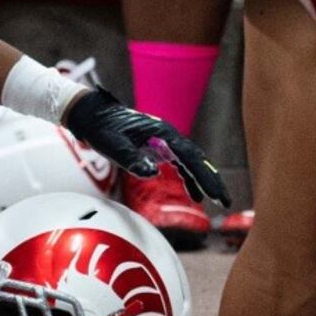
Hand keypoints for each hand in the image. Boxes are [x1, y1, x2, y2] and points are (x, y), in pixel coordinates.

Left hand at [64, 85, 229, 207]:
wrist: (91, 114)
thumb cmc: (100, 128)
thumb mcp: (112, 145)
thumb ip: (131, 158)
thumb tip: (153, 172)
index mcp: (162, 133)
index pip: (190, 157)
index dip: (205, 177)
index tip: (216, 195)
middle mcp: (168, 135)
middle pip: (197, 159)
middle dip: (212, 180)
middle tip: (225, 201)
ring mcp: (164, 140)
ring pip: (191, 161)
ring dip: (204, 179)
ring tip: (216, 199)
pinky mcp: (158, 146)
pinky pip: (181, 163)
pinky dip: (190, 178)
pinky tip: (194, 194)